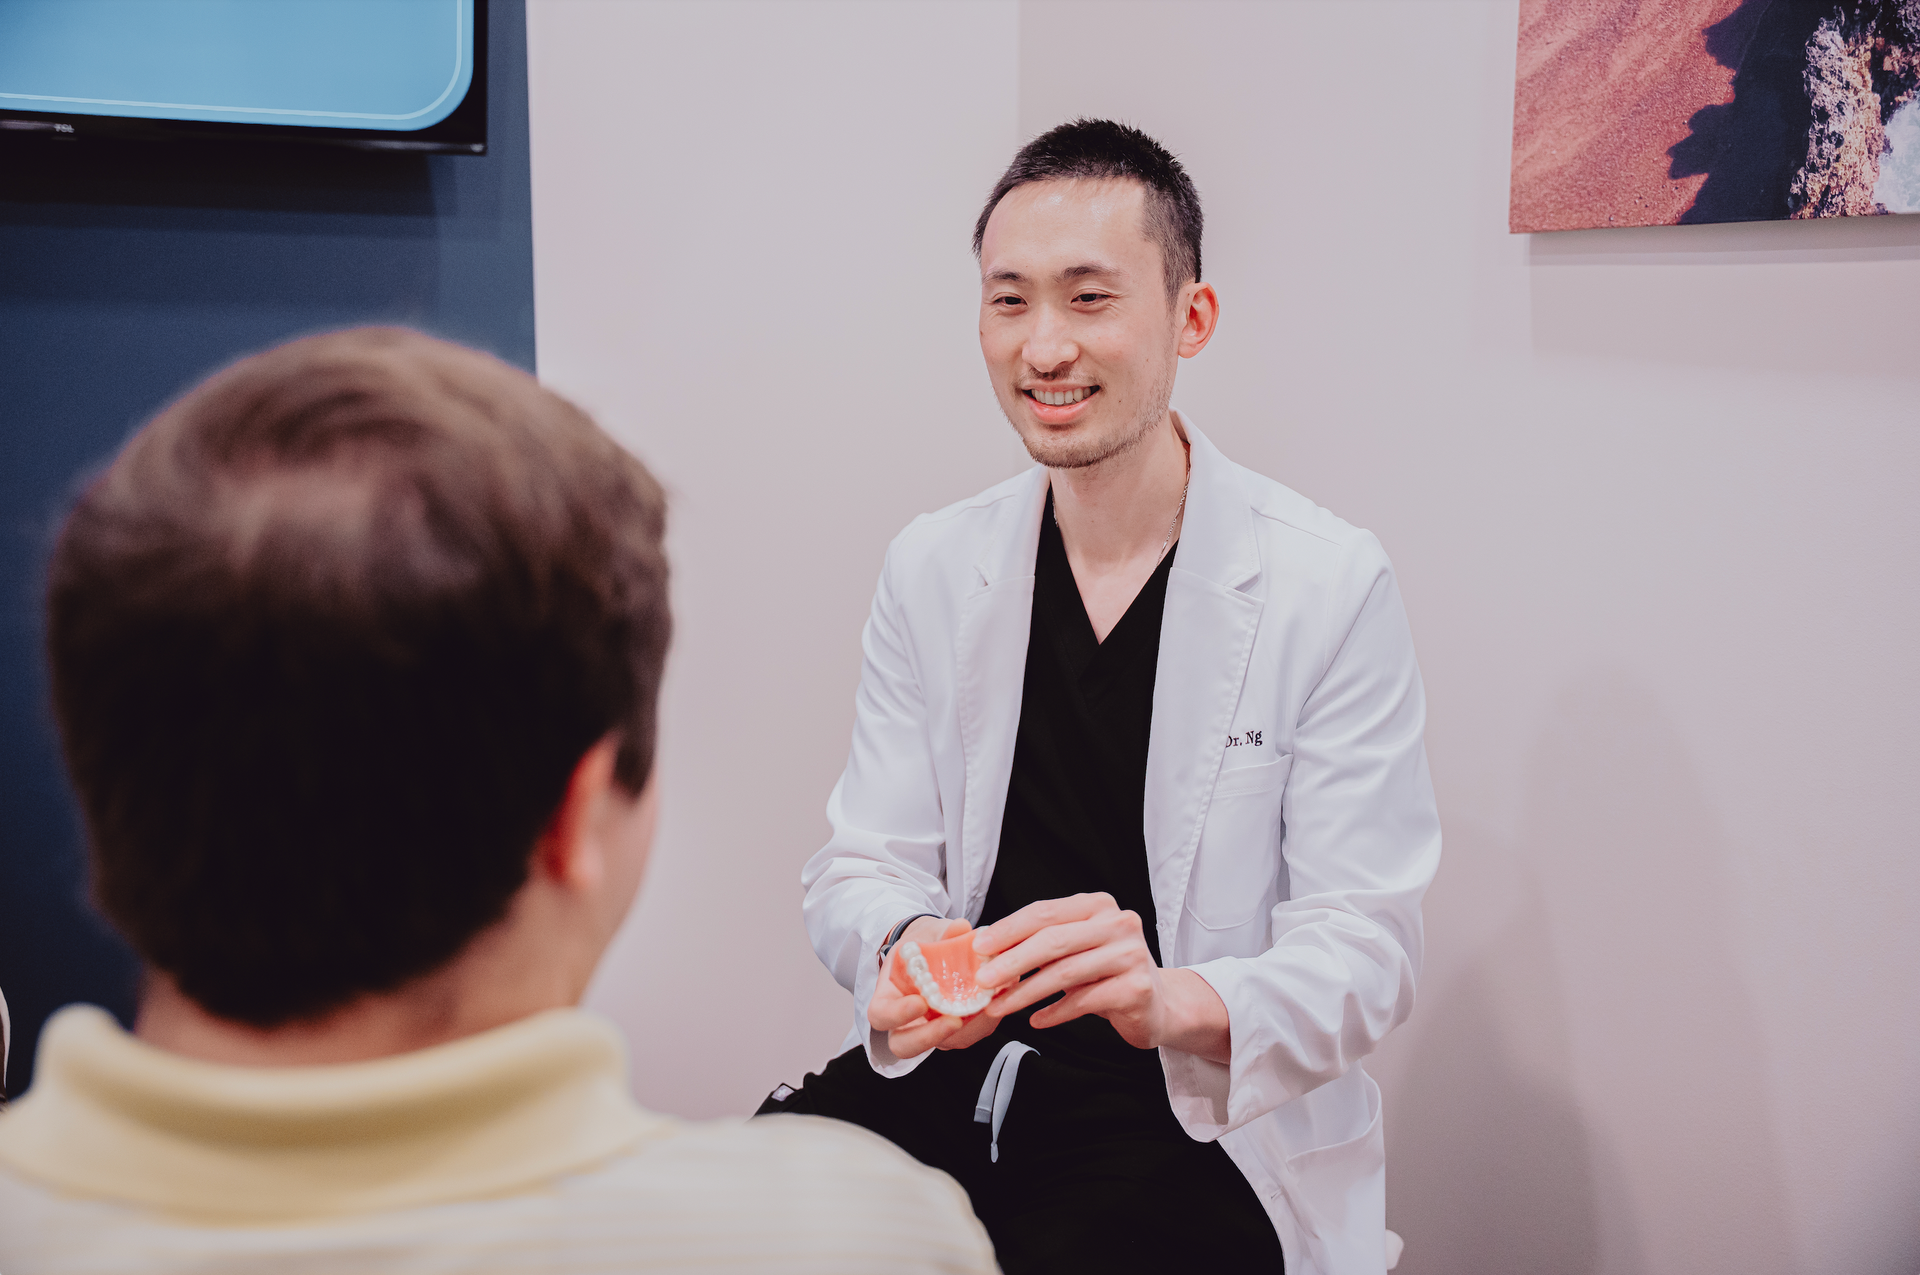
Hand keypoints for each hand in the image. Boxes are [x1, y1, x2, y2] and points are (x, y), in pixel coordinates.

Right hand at [867, 917, 994, 1058]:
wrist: (934, 950)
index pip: (881, 1015)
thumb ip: (943, 932)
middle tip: (953, 1020)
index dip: (898, 1014)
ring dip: (965, 1030)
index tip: (920, 1002)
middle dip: (929, 1037)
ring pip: (942, 1044)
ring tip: (985, 1007)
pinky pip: (967, 1036)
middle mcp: (905, 1021)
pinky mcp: (955, 1032)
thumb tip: (961, 927)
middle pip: (904, 1045)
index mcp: (888, 995)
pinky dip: (982, 1023)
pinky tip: (995, 1004)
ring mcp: (929, 1029)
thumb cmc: (925, 944)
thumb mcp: (930, 933)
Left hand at [970, 892, 1231, 1062]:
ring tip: (1000, 1006)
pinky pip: (1084, 1001)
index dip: (1009, 929)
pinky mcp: (1136, 989)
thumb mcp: (1076, 948)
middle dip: (1012, 961)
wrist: (1158, 1004)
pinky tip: (1036, 1020)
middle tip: (983, 980)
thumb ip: (1042, 943)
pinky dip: (1055, 1012)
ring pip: (1065, 973)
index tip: (980, 946)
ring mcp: (1131, 955)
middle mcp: (1118, 923)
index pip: (1045, 912)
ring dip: (1025, 992)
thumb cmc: (1107, 973)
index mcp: (1098, 905)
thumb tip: (987, 950)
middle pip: (1053, 940)